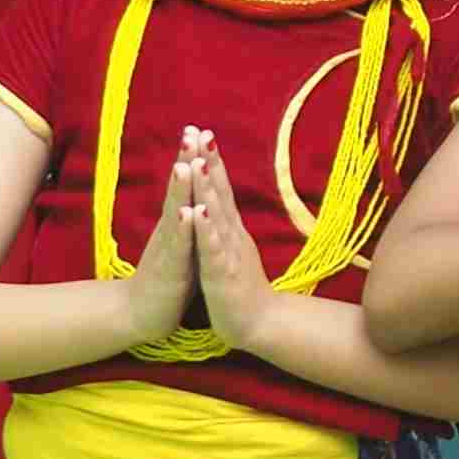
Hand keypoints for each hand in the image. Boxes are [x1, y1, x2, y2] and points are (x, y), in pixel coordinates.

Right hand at [116, 134, 202, 346]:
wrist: (140, 314)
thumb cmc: (167, 276)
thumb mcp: (182, 241)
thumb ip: (186, 215)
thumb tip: (194, 189)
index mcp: (178, 223)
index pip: (187, 185)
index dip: (193, 158)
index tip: (201, 128)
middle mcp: (170, 230)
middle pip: (179, 190)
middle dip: (186, 161)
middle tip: (191, 132)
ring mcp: (168, 249)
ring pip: (175, 213)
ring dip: (180, 189)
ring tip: (186, 164)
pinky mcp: (169, 270)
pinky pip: (178, 248)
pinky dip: (182, 230)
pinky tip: (186, 212)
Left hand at [183, 137, 278, 347]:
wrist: (260, 325)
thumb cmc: (242, 288)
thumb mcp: (233, 250)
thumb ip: (228, 225)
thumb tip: (221, 201)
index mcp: (231, 230)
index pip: (221, 190)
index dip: (213, 162)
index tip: (203, 133)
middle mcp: (233, 235)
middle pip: (220, 193)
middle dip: (209, 163)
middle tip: (202, 133)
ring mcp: (230, 253)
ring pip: (217, 216)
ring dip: (209, 189)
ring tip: (200, 162)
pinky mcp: (223, 275)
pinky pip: (213, 250)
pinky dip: (206, 230)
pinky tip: (198, 212)